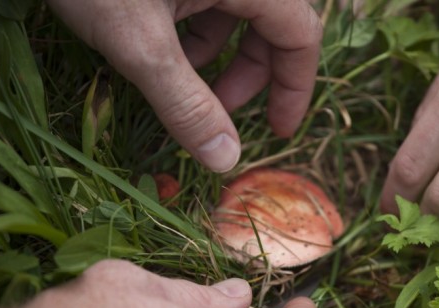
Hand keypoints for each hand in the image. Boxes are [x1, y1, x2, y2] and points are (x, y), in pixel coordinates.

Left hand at [46, 0, 321, 171]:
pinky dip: (192, 36)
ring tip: (180, 87)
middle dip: (249, 77)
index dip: (294, 88)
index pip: (300, 36)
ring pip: (235, 17)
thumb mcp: (139, 44)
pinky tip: (160, 53)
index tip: (276, 132)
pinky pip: (205, 3)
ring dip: (218, 60)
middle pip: (271, 28)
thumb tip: (225, 161)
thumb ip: (185, 103)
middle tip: (219, 116)